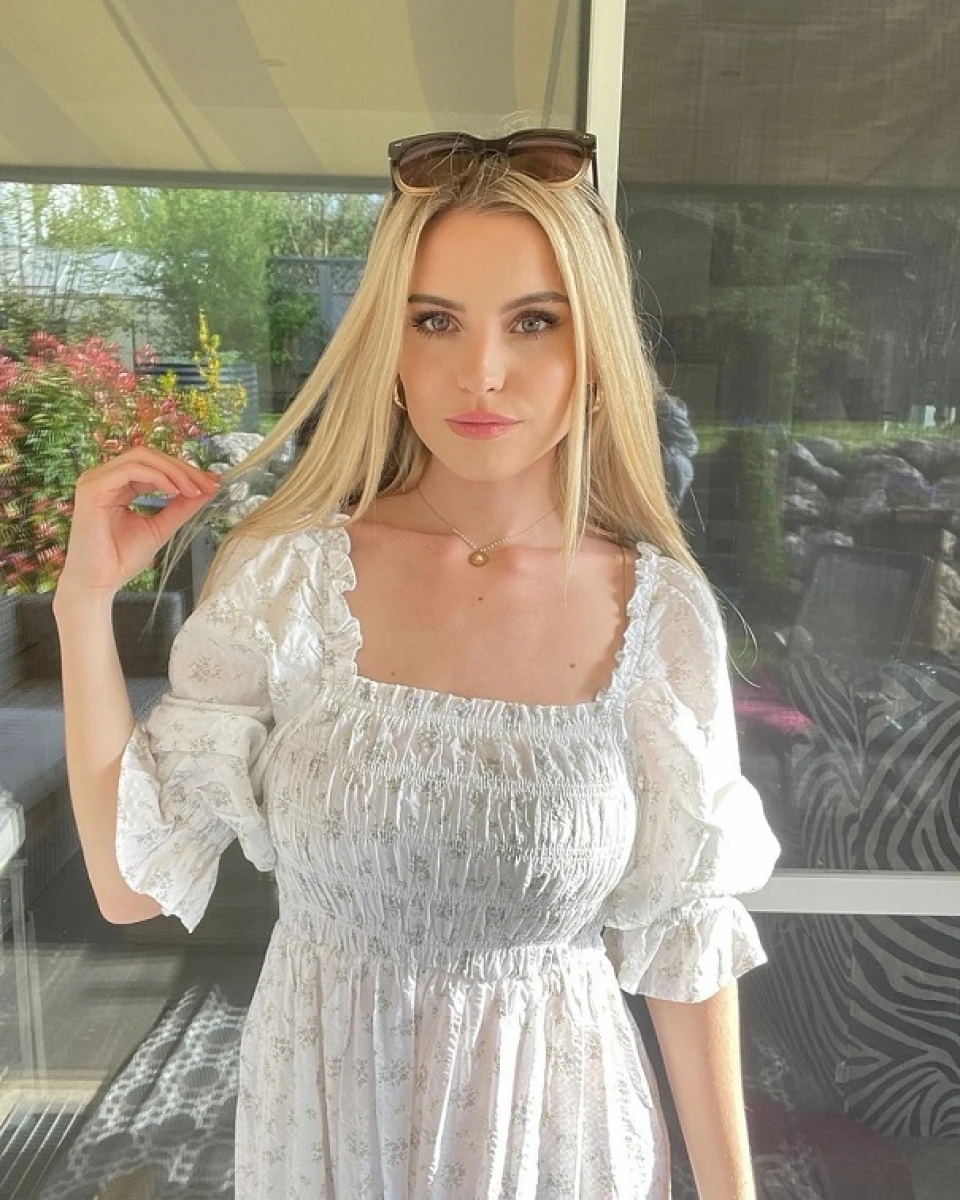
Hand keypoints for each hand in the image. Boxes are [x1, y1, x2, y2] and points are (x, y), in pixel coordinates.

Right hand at [55, 448, 220, 600]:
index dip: (183, 470)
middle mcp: (103, 477)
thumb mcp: (160, 527)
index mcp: (116, 484)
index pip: (153, 465)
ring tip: (194, 490)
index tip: (211, 483)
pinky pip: (130, 470)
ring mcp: (95, 480)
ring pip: (141, 457)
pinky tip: (174, 491)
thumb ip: (181, 506)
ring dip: (173, 471)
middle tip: (207, 484)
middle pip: (148, 455)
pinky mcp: (92, 488)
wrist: (98, 584)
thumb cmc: (121, 559)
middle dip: (182, 468)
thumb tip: (206, 489)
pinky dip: (157, 477)